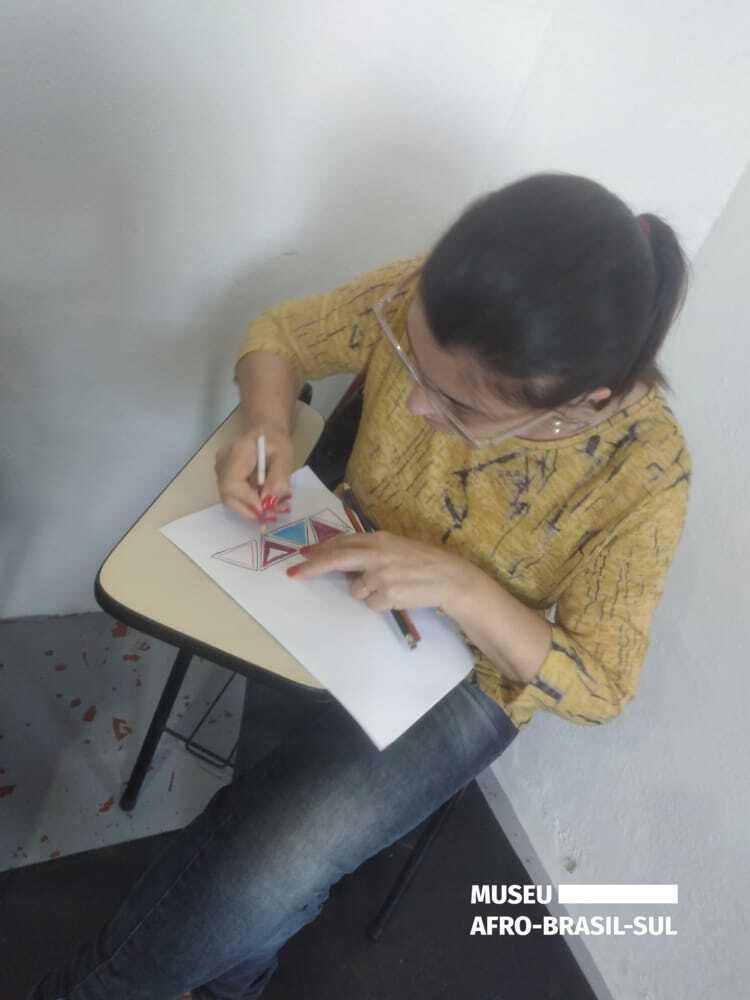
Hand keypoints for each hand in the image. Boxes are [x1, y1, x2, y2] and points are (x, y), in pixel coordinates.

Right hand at [214, 424, 293, 521]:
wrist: (264, 431)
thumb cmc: (275, 441)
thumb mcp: (284, 456)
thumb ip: (278, 477)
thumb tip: (270, 500)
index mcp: (237, 452)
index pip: (232, 483)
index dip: (247, 500)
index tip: (265, 509)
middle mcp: (223, 462)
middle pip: (228, 495)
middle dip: (249, 510)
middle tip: (270, 516)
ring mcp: (220, 470)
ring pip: (230, 499)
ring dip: (251, 508)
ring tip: (271, 508)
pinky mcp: (223, 477)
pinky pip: (233, 496)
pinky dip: (249, 503)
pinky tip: (263, 501)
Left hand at [287, 529, 477, 612]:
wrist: (450, 578)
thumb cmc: (425, 562)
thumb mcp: (397, 547)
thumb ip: (372, 551)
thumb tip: (344, 561)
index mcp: (379, 539)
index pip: (343, 543)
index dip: (321, 549)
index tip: (302, 555)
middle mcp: (377, 554)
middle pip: (336, 560)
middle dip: (312, 567)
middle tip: (293, 573)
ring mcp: (381, 575)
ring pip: (357, 590)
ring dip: (368, 593)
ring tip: (393, 587)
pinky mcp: (387, 595)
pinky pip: (371, 604)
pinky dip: (381, 604)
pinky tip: (399, 596)